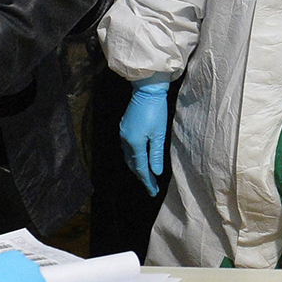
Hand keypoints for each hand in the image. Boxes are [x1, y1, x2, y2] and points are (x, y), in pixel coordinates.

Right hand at [119, 81, 171, 195]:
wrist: (146, 89)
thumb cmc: (155, 110)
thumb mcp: (159, 134)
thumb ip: (156, 154)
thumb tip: (155, 172)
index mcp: (134, 143)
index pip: (140, 167)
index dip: (147, 181)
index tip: (153, 191)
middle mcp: (125, 140)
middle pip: (132, 163)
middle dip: (142, 176)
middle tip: (151, 187)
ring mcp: (123, 133)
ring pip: (129, 156)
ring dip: (137, 167)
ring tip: (146, 176)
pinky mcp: (124, 127)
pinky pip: (128, 147)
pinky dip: (134, 156)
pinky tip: (140, 158)